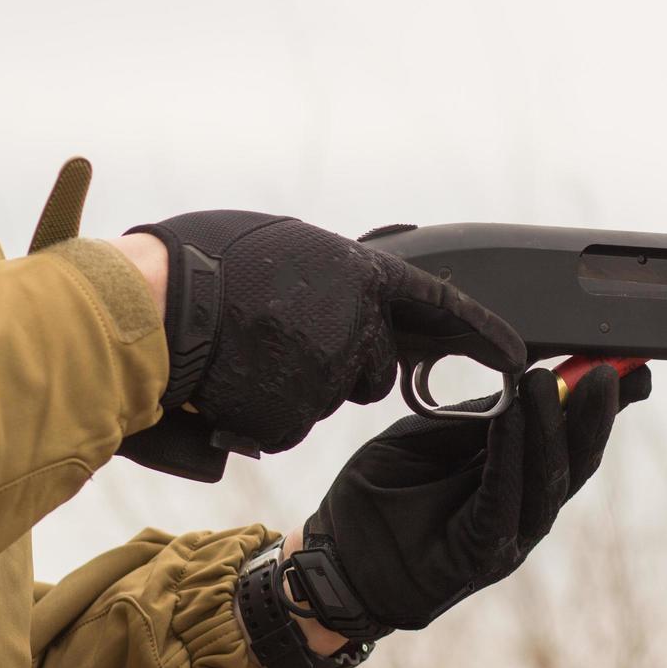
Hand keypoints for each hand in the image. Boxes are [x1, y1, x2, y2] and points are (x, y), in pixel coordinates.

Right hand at [127, 211, 524, 453]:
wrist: (149, 306)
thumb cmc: (203, 261)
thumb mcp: (285, 245)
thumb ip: (333, 271)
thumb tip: (349, 279)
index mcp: (360, 274)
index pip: (443, 305)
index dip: (481, 331)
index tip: (517, 353)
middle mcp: (358, 324)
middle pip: (377, 366)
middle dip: (345, 362)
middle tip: (286, 338)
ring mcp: (330, 372)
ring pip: (331, 392)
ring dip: (299, 383)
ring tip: (246, 351)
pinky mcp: (299, 414)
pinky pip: (289, 422)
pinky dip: (263, 410)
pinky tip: (233, 381)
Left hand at [299, 363, 651, 632]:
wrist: (329, 561)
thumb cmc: (377, 499)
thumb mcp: (426, 441)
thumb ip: (475, 421)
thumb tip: (524, 380)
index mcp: (516, 485)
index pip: (570, 443)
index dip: (600, 408)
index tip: (627, 369)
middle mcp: (523, 514)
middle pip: (575, 462)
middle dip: (595, 413)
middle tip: (608, 367)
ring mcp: (507, 540)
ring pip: (550, 482)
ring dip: (558, 428)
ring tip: (558, 379)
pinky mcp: (479, 556)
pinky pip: (505, 498)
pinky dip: (513, 453)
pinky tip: (516, 413)